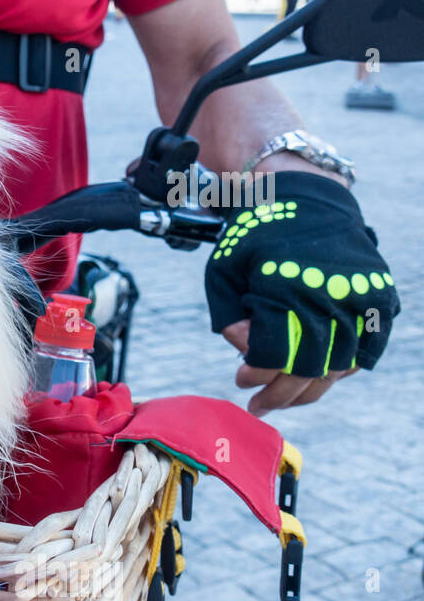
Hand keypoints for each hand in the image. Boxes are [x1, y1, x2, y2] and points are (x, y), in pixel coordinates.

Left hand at [204, 172, 399, 416]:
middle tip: (261, 405)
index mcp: (284, 289)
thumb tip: (247, 352)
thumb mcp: (223, 272)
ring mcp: (357, 295)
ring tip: (290, 398)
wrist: (304, 195)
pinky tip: (325, 376)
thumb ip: (229, 317)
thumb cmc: (254, 237)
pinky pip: (369, 346)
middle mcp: (326, 295)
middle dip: (281, 395)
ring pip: (341, 365)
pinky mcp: (378, 294)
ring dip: (313, 389)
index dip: (255, 375)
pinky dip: (348, 367)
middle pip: (309, 369)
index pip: (274, 356)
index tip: (241, 380)